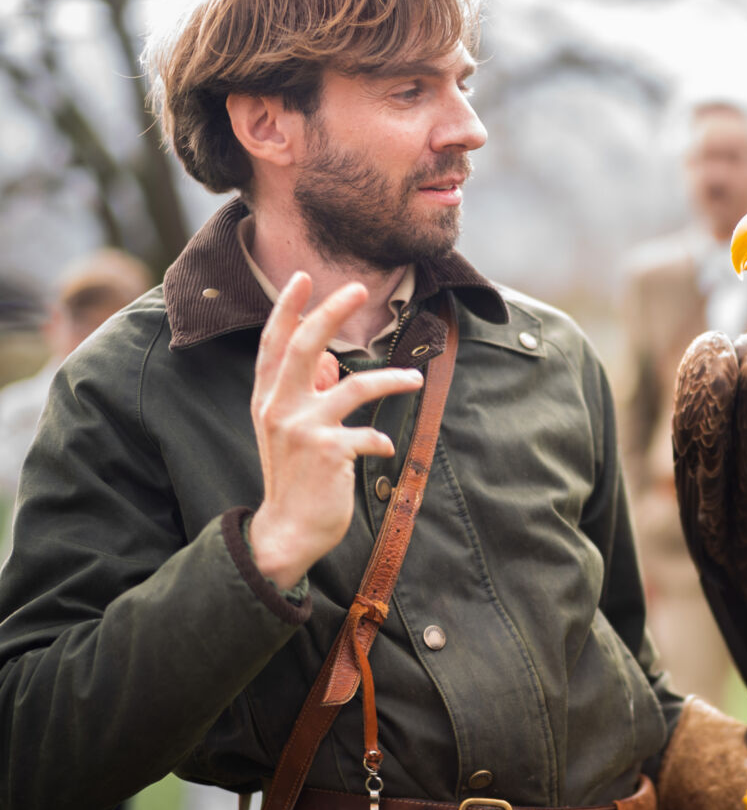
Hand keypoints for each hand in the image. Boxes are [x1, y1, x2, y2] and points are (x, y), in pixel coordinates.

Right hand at [247, 273, 423, 588]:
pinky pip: (368, 435)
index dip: (287, 309)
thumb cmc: (295, 477)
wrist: (287, 530)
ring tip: (414, 378)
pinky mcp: (328, 451)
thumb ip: (306, 393)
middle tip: (357, 288)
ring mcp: (303, 428)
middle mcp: (279, 407)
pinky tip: (387, 447)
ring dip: (390, 380)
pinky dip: (381, 440)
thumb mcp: (289, 430)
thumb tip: (330, 362)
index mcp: (268, 398)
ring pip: (354, 387)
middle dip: (332, 313)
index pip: (274, 344)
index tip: (302, 279)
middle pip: (306, 346)